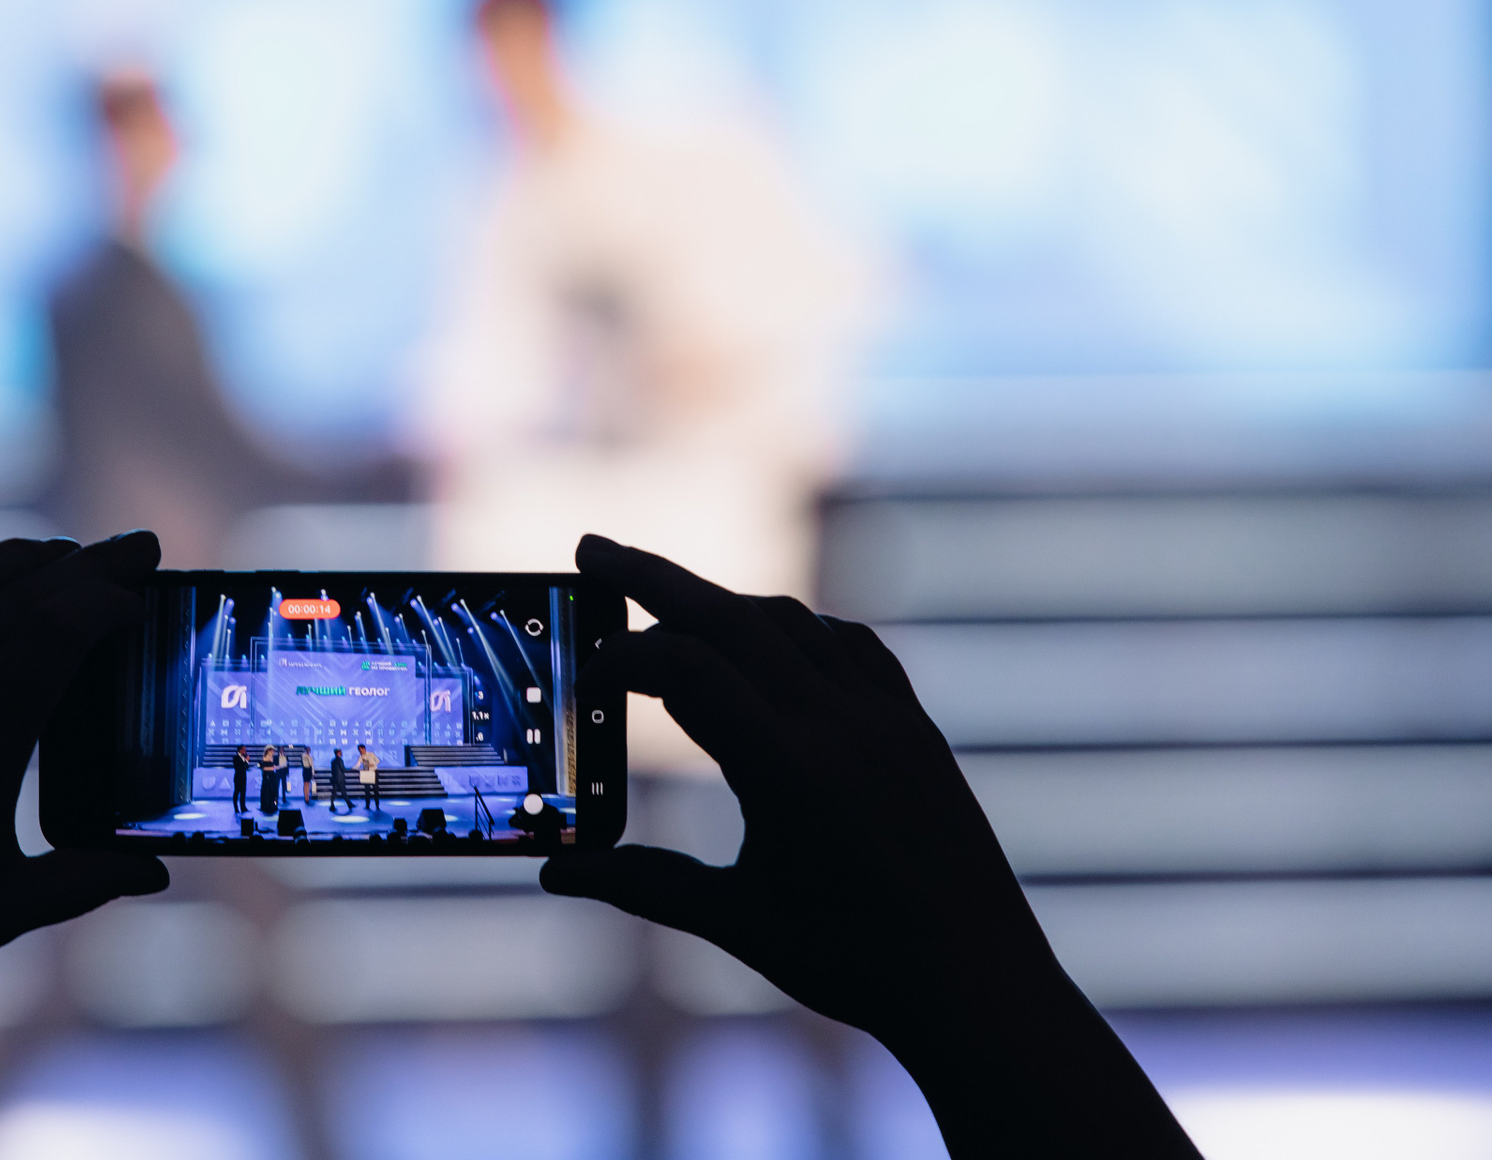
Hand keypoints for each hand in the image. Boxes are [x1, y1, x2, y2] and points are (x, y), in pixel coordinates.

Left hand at [0, 532, 169, 1005]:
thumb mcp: (2, 910)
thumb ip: (87, 880)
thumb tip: (156, 871)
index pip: (51, 633)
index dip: (104, 598)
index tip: (140, 596)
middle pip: (17, 597)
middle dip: (87, 565)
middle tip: (138, 548)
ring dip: (19, 560)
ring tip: (67, 555)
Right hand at [542, 536, 1197, 1157]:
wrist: (980, 986)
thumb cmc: (855, 964)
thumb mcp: (737, 922)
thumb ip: (642, 885)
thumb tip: (556, 874)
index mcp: (787, 769)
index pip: (685, 668)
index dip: (622, 658)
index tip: (583, 672)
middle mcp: (838, 724)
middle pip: (729, 616)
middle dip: (653, 577)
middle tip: (594, 549)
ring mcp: (884, 717)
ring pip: (790, 622)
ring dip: (723, 602)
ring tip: (668, 606)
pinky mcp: (914, 726)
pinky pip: (850, 645)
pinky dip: (795, 627)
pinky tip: (768, 640)